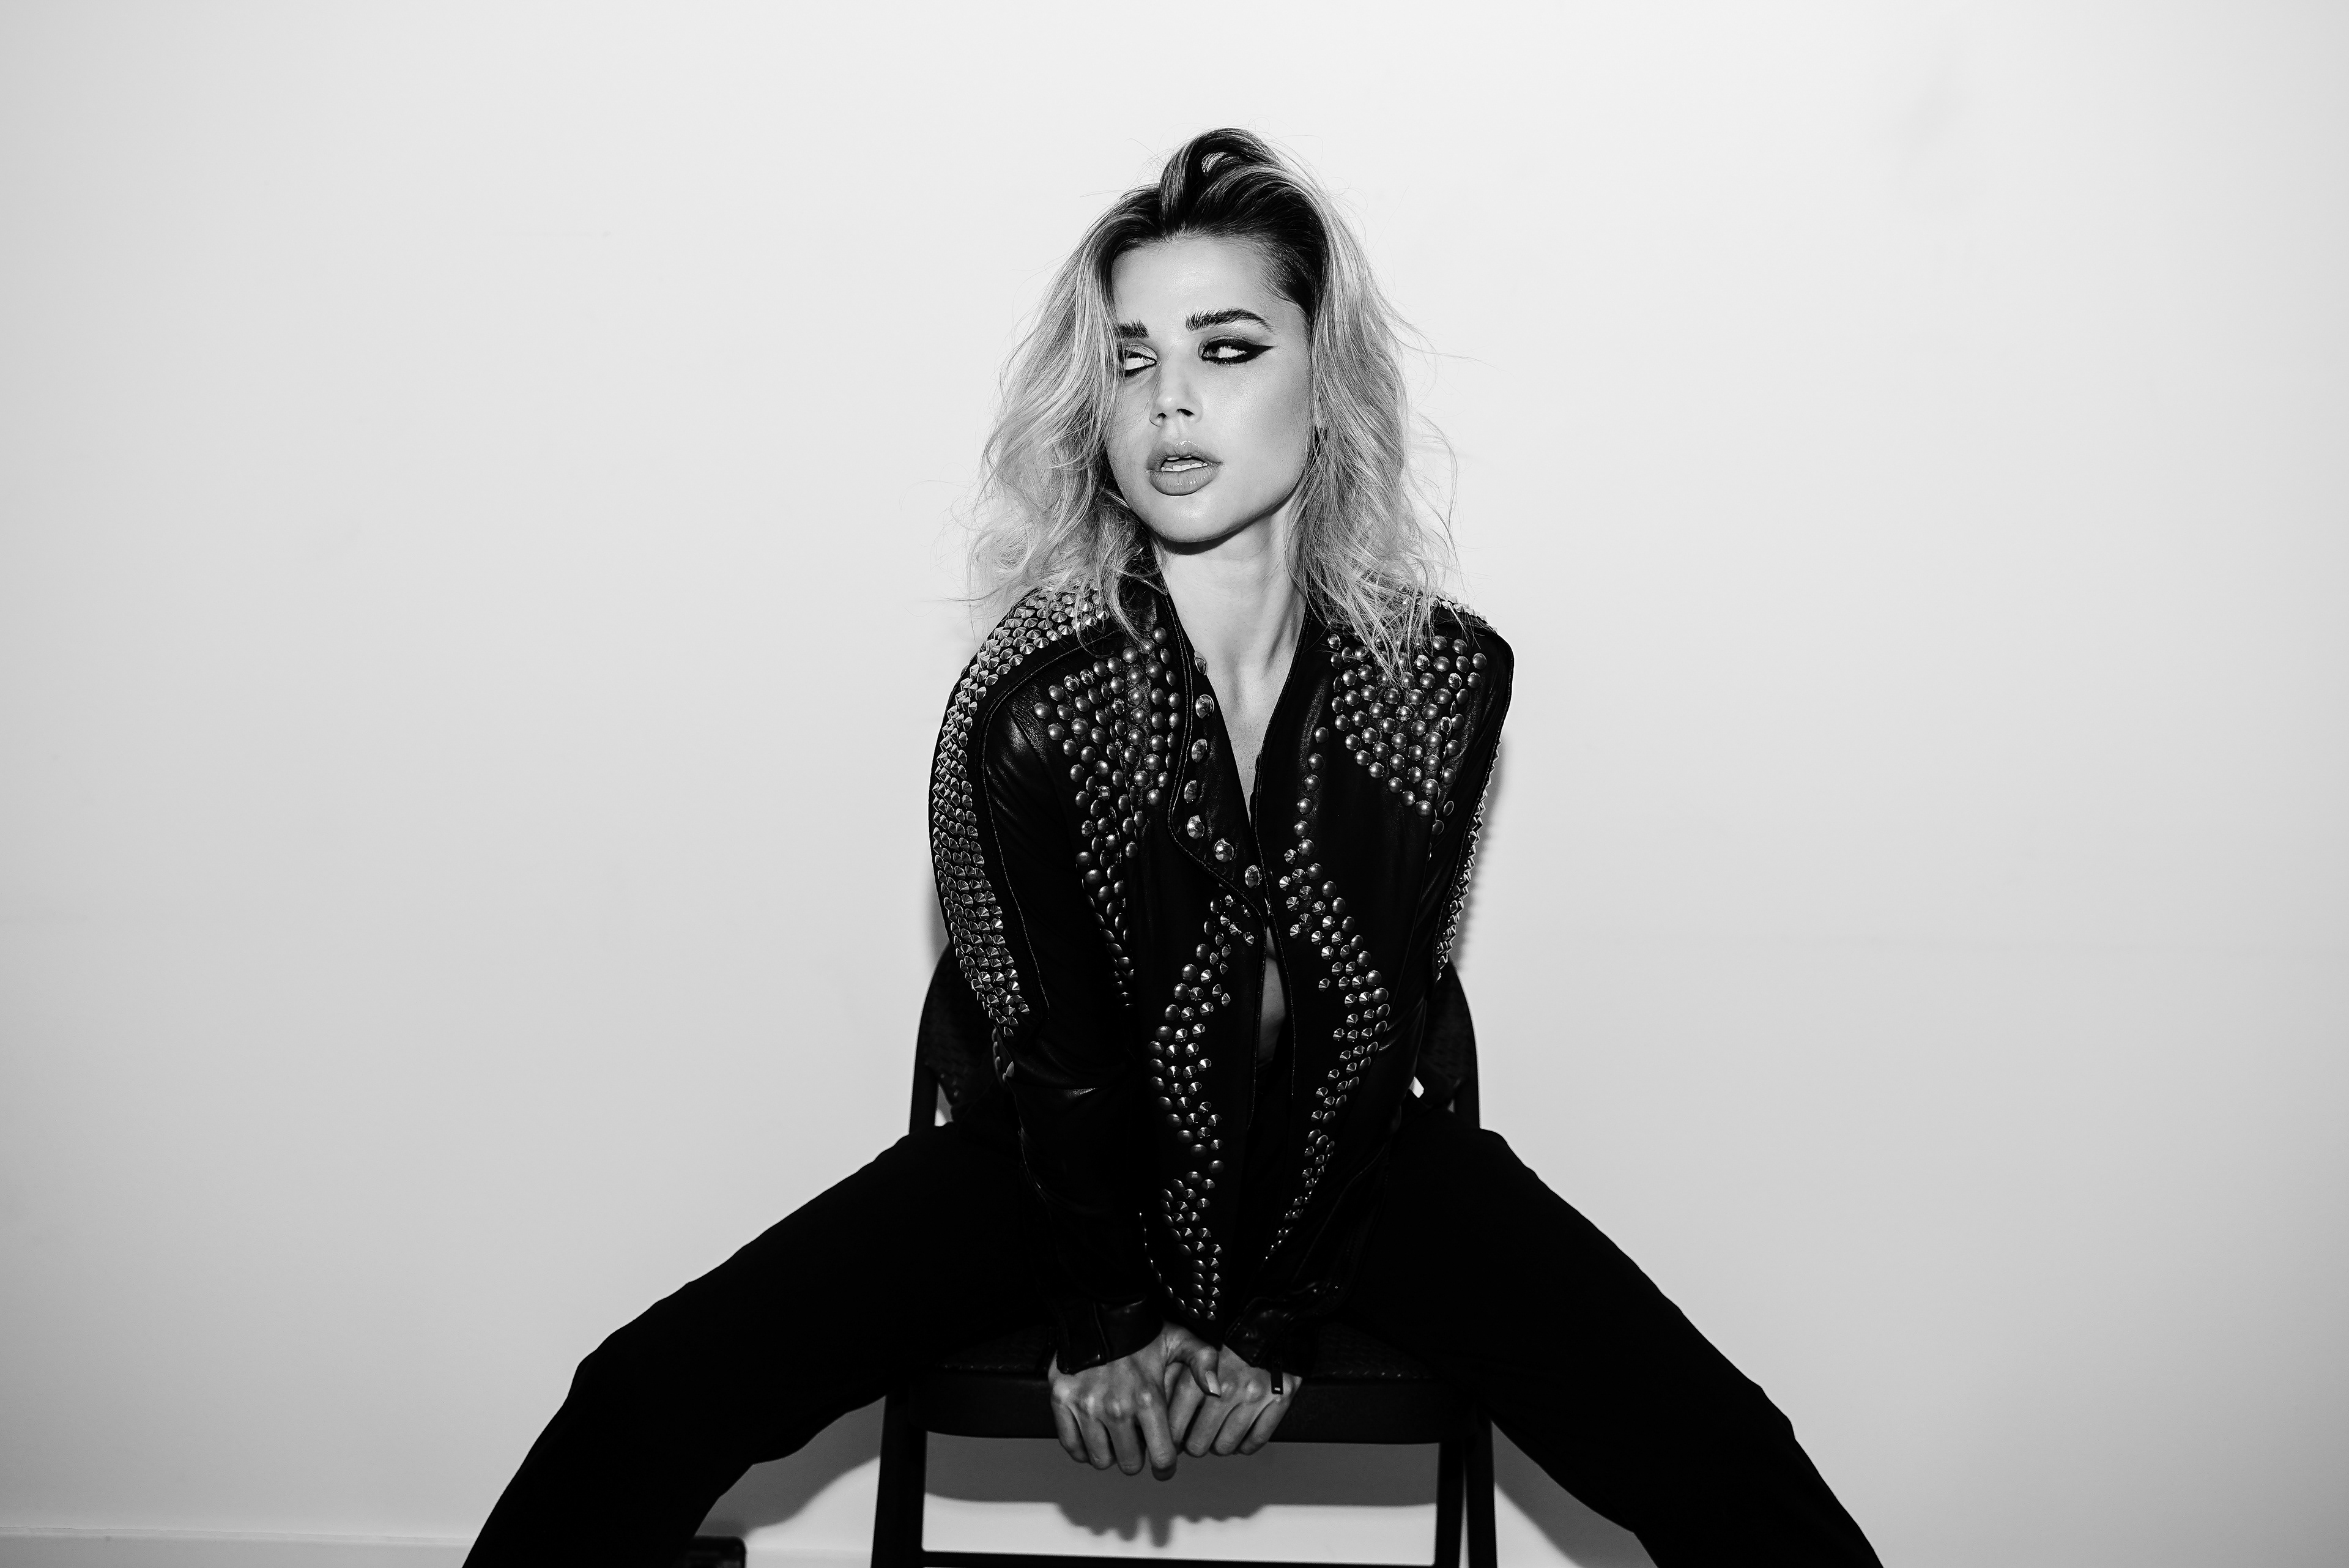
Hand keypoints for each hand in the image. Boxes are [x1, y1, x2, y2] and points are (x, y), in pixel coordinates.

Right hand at [1047, 1322, 1220, 1478]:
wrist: (1098, 1308)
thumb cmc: (1142, 1329)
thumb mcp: (1181, 1340)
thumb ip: (1204, 1363)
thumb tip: (1216, 1390)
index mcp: (1148, 1398)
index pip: (1162, 1457)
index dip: (1166, 1467)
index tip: (1165, 1466)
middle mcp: (1116, 1408)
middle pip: (1129, 1463)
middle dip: (1137, 1458)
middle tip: (1138, 1442)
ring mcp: (1086, 1407)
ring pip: (1100, 1459)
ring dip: (1110, 1454)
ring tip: (1116, 1437)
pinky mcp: (1062, 1402)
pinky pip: (1072, 1446)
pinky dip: (1082, 1448)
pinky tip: (1093, 1436)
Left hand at [1167, 1341, 1299, 1456]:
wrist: (1270, 1319)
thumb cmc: (1227, 1335)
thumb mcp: (1190, 1348)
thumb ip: (1174, 1379)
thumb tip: (1160, 1416)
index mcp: (1201, 1376)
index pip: (1175, 1426)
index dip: (1171, 1439)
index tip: (1173, 1440)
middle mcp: (1227, 1389)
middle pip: (1199, 1443)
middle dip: (1195, 1444)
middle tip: (1196, 1437)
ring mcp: (1255, 1397)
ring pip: (1227, 1446)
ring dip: (1219, 1445)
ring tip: (1217, 1434)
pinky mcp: (1279, 1400)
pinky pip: (1257, 1439)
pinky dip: (1246, 1444)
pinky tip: (1240, 1437)